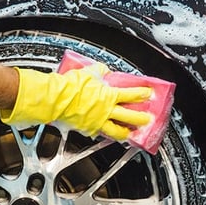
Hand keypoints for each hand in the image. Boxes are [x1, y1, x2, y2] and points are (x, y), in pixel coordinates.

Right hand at [0, 65, 152, 140]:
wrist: (56, 99)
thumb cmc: (70, 86)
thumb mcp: (87, 72)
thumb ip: (99, 71)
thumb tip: (103, 70)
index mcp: (108, 96)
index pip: (131, 95)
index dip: (142, 94)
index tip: (149, 94)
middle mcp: (106, 111)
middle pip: (129, 117)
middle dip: (141, 119)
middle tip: (148, 120)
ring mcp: (98, 122)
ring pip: (116, 131)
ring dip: (125, 132)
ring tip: (130, 134)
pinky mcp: (88, 129)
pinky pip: (100, 133)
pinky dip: (105, 134)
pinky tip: (107, 134)